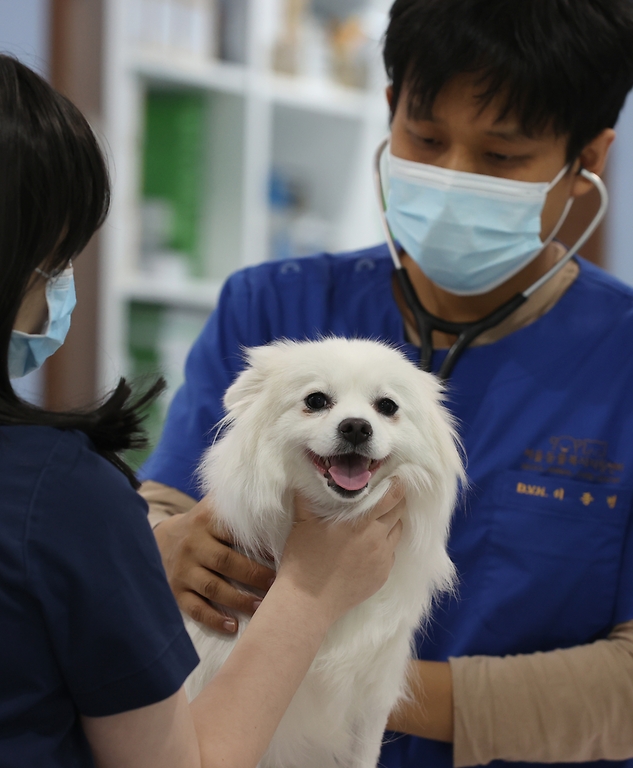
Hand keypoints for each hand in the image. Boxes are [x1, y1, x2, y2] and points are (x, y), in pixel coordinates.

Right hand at [153, 500, 275, 633]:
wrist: (161, 540)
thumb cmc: (203, 524)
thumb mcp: (215, 507)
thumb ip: (239, 503)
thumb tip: (280, 495)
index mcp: (206, 520)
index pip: (235, 532)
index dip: (259, 544)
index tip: (281, 554)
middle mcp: (193, 544)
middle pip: (225, 561)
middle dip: (253, 575)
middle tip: (277, 583)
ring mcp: (183, 569)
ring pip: (212, 587)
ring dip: (238, 600)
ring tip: (261, 607)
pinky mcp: (176, 590)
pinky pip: (195, 608)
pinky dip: (213, 619)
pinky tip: (232, 626)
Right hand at [277, 482, 404, 623]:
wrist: (308, 602)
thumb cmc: (303, 559)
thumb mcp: (302, 522)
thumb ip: (307, 497)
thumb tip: (305, 478)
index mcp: (360, 521)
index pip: (391, 496)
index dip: (396, 485)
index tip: (396, 478)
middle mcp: (377, 538)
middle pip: (399, 512)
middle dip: (396, 501)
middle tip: (387, 496)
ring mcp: (382, 558)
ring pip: (398, 532)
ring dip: (392, 523)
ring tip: (378, 521)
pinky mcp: (382, 575)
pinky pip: (391, 553)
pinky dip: (385, 545)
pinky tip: (370, 547)